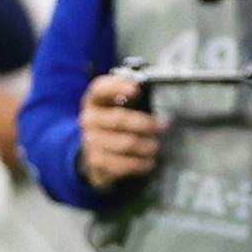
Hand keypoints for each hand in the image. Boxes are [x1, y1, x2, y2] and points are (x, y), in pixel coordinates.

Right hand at [78, 74, 162, 189]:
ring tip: (155, 146)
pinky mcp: (95, 161)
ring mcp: (90, 141)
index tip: (137, 89)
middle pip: (119, 119)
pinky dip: (139, 163)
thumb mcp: (122, 105)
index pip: (101, 89)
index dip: (117, 87)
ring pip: (124, 143)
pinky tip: (149, 162)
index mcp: (95, 99)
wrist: (97, 151)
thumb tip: (162, 94)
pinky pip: (121, 164)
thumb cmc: (117, 122)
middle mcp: (89, 119)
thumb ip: (135, 97)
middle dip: (144, 123)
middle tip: (162, 126)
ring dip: (145, 145)